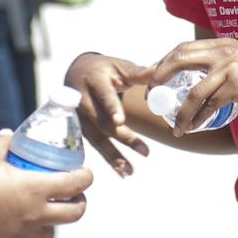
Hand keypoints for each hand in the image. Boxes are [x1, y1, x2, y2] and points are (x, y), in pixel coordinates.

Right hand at [0, 130, 91, 237]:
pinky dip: (30, 233)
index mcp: (35, 188)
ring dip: (54, 220)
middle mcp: (34, 214)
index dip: (86, 177)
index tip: (86, 172)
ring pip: (50, 231)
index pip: (75, 184)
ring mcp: (20, 234)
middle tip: (74, 193)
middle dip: (79, 202)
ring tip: (47, 209)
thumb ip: (3, 143)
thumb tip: (11, 135)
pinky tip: (22, 224)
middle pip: (73, 214)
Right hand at [65, 53, 152, 176]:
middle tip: (145, 151)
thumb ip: (138, 73)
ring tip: (130, 171)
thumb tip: (160, 69)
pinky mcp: (80, 129)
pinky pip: (94, 145)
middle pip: (101, 122)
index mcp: (94, 80)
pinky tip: (121, 171)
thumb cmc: (104, 69)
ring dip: (113, 156)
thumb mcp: (119, 66)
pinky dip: (108, 158)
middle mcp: (83, 100)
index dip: (111, 108)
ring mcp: (79, 117)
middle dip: (122, 137)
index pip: (103, 95)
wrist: (77, 72)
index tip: (120, 121)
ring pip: (96, 138)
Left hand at [150, 38, 237, 134]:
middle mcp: (222, 51)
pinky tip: (193, 127)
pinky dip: (199, 118)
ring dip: (180, 112)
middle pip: (178, 60)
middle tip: (151, 97)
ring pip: (192, 91)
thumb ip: (226, 65)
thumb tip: (206, 83)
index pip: (182, 48)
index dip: (162, 63)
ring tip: (175, 127)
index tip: (151, 79)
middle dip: (158, 79)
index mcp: (222, 43)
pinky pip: (210, 105)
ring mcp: (229, 67)